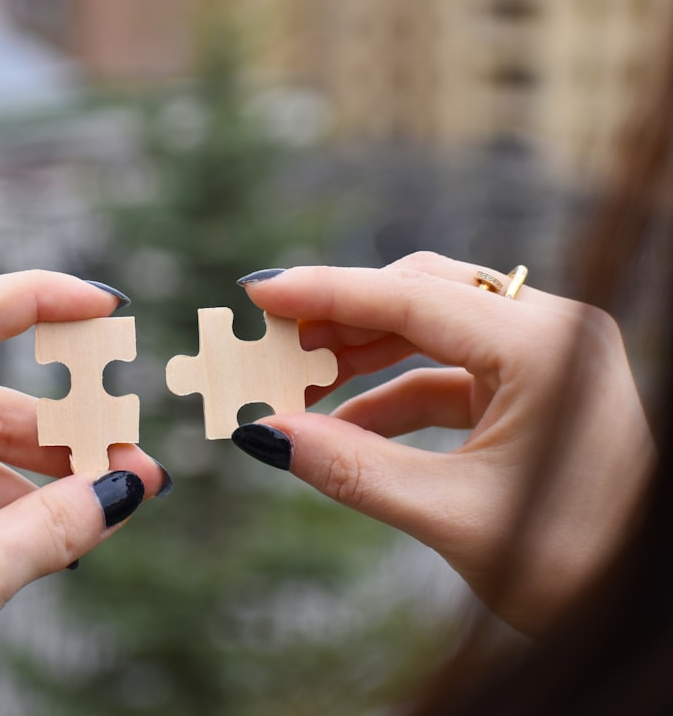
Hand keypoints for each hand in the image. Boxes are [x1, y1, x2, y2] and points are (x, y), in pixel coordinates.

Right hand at [232, 252, 654, 635]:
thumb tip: (267, 435)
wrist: (637, 604)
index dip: (327, 293)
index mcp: (544, 347)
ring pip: (430, 331)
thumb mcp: (452, 515)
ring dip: (361, 356)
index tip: (259, 291)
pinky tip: (343, 426)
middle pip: (421, 297)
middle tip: (271, 340)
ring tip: (297, 381)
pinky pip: (448, 375)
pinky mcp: (535, 390)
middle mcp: (551, 334)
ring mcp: (545, 360)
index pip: (413, 298)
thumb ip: (353, 469)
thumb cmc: (573, 565)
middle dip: (341, 319)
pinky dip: (392, 396)